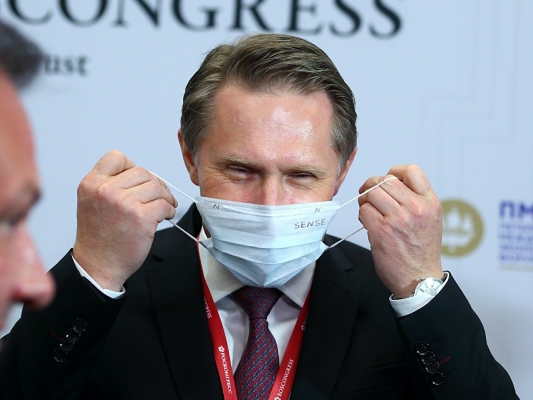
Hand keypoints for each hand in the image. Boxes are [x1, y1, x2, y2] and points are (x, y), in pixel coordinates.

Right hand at [72, 150, 176, 290]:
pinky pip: (164, 204)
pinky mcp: (141, 217)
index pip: (116, 157)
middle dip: (154, 184)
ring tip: (162, 207)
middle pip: (142, 172)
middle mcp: (105, 190)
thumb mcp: (92, 202)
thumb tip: (142, 176)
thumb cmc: (98, 238)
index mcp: (91, 184)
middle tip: (158, 196)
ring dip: (164, 197)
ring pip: (156, 187)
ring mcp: (124, 203)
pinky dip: (169, 209)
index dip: (131, 167)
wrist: (98, 266)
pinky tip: (164, 216)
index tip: (138, 181)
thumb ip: (109, 185)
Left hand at [358, 165, 442, 297]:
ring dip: (365, 200)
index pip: (412, 171)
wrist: (419, 279)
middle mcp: (416, 208)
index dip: (394, 171)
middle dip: (373, 185)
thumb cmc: (421, 252)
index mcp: (430, 203)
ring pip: (372, 193)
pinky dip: (363, 214)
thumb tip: (390, 185)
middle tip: (369, 194)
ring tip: (369, 209)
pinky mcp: (382, 231)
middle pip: (386, 181)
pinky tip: (368, 222)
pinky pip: (364, 210)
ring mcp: (398, 219)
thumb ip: (415, 200)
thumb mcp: (430, 219)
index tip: (387, 178)